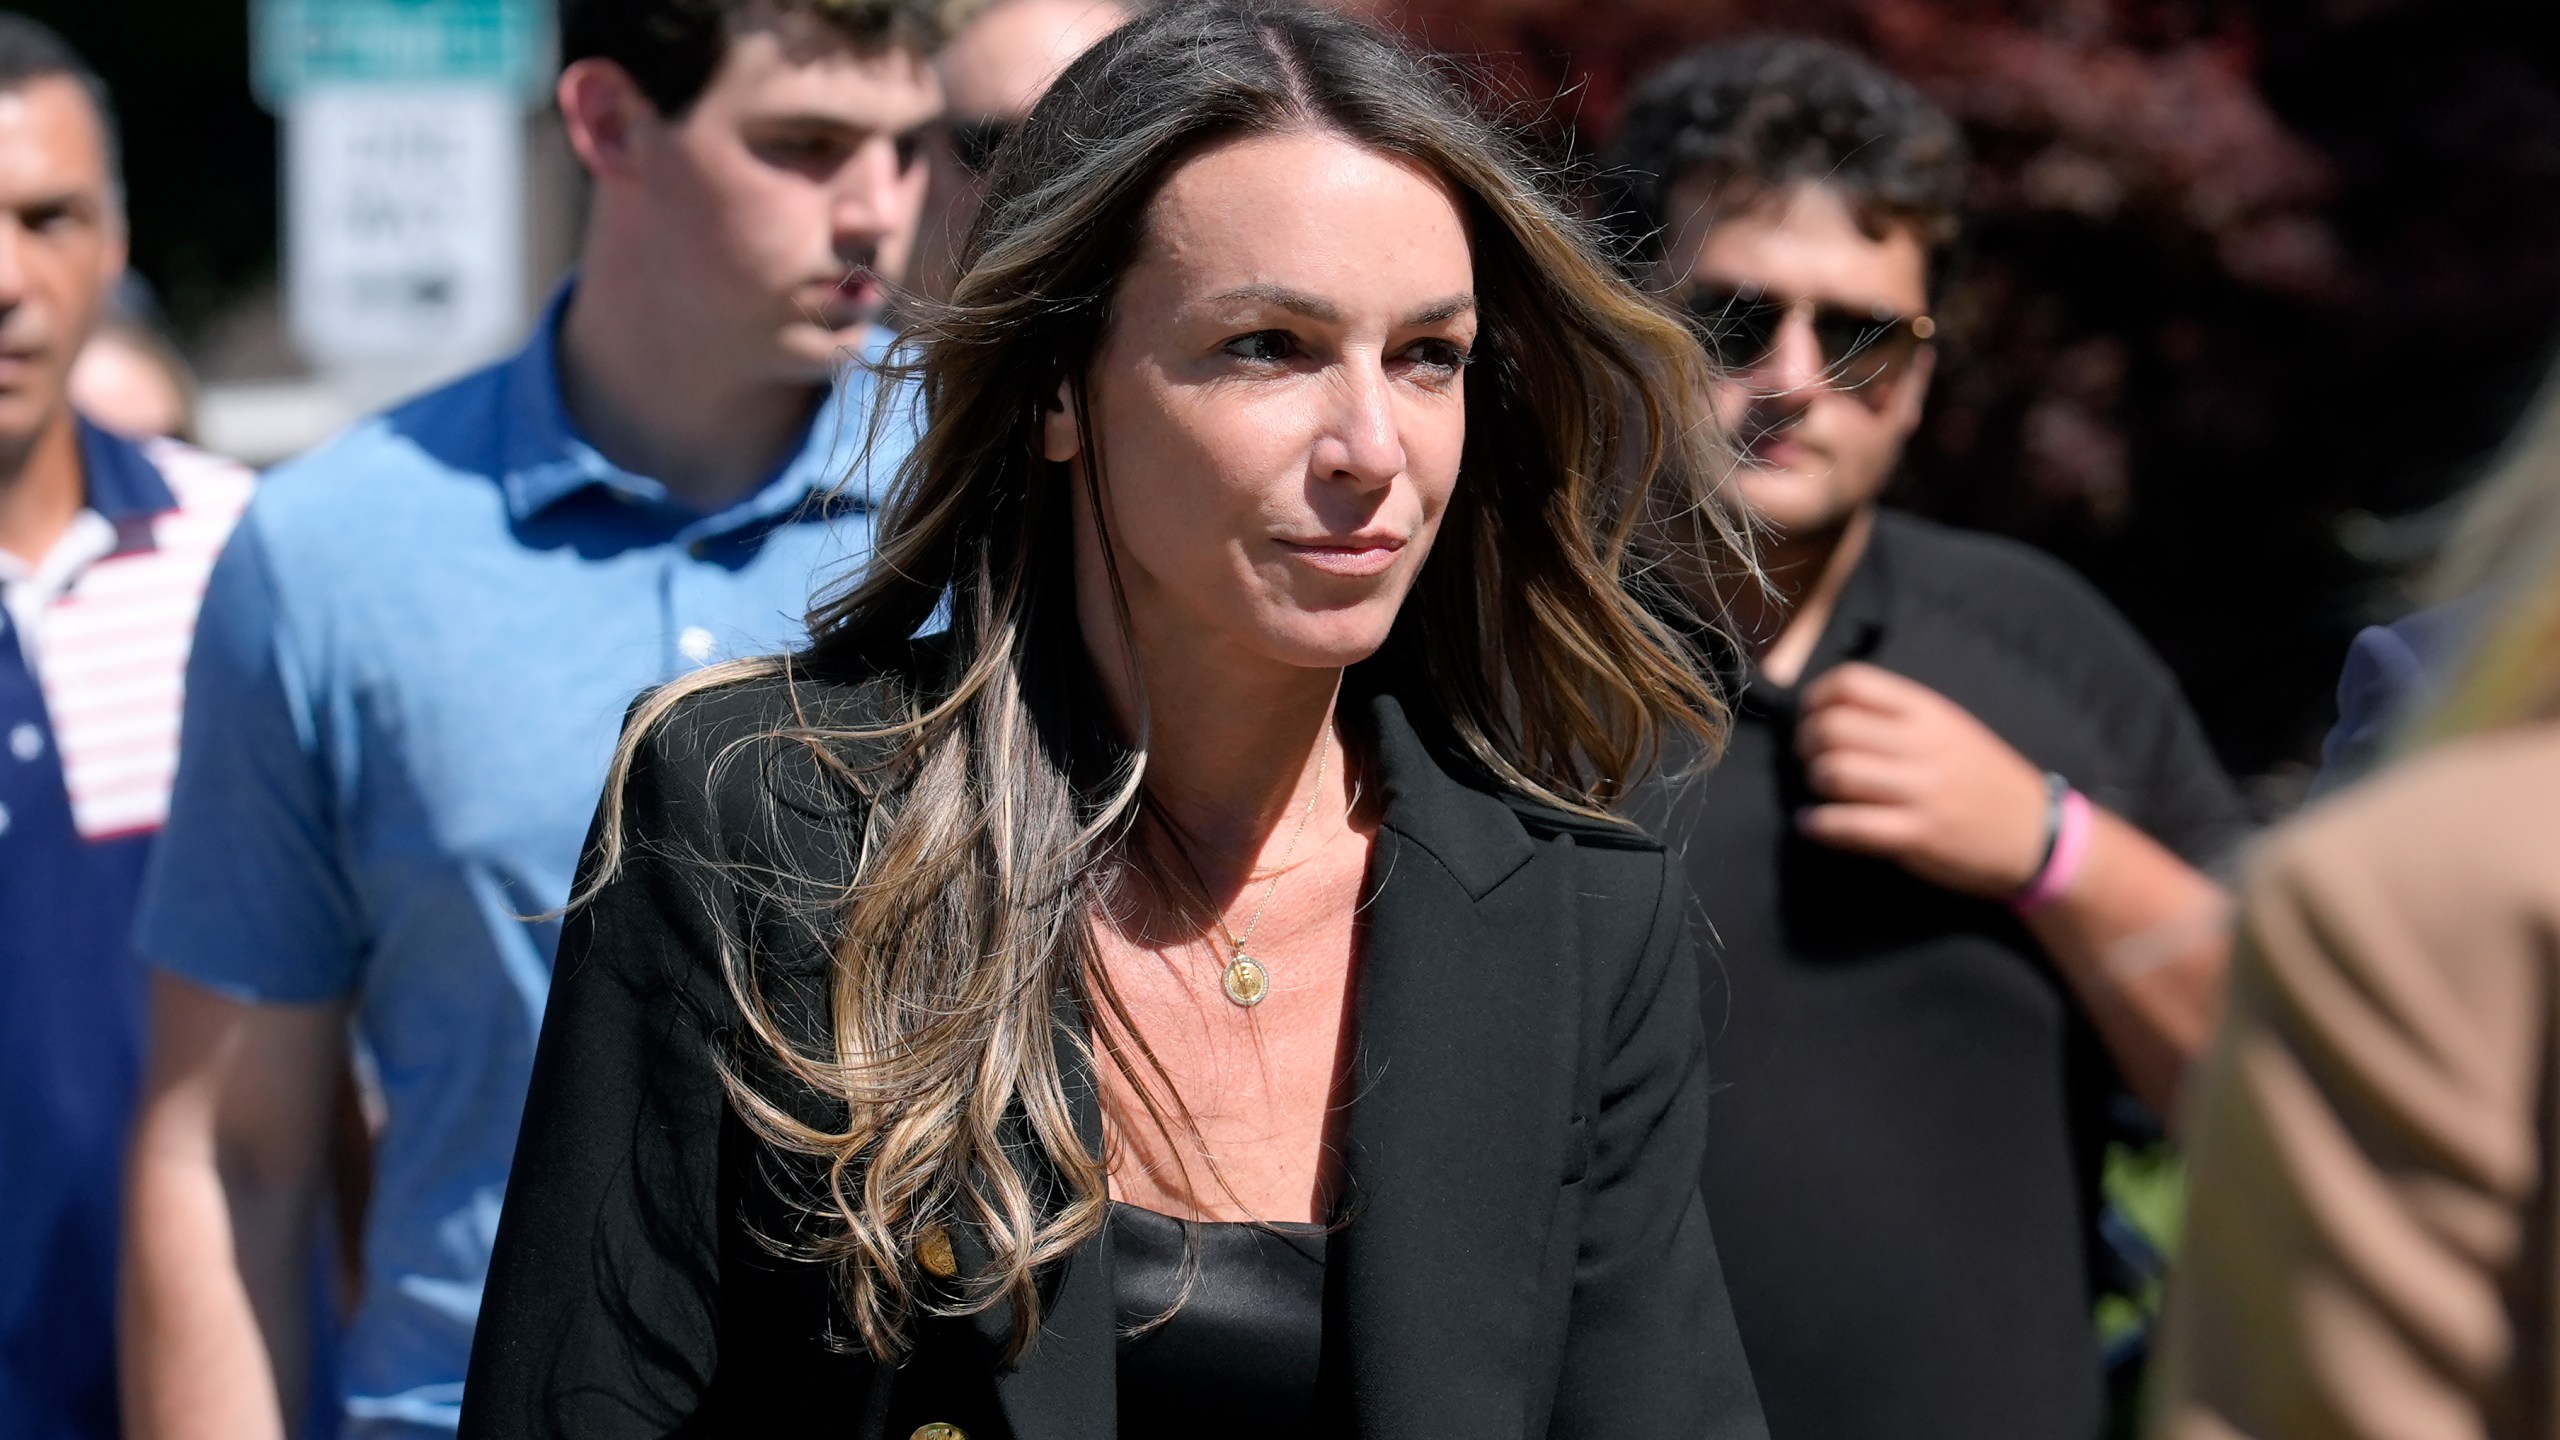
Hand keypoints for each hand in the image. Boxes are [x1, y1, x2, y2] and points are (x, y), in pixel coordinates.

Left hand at [1793, 661, 2050, 897]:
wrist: (2039, 833)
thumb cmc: (1984, 778)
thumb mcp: (1951, 729)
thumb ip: (1898, 716)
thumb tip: (1829, 711)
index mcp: (1929, 712)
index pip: (1852, 682)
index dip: (1815, 698)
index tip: (1810, 716)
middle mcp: (1924, 745)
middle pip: (1833, 726)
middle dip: (1806, 742)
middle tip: (1809, 756)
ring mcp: (1922, 791)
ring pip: (1836, 773)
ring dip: (1814, 781)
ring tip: (1821, 789)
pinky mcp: (1919, 835)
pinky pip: (1851, 825)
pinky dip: (1819, 824)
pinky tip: (1812, 824)